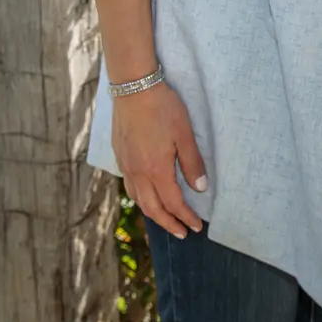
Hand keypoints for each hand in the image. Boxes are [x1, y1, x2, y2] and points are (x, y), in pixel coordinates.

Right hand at [111, 81, 208, 237]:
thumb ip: (192, 163)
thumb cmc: (162, 108)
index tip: (196, 226)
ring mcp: (126, 165)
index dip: (186, 217)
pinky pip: (129, 186)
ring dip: (153, 214)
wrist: (133, 88)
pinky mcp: (120, 156)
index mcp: (156, 170)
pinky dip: (140, 199)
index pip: (173, 203)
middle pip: (153, 208)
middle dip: (169, 223)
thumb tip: (200, 188)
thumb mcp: (184, 134)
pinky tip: (145, 196)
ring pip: (138, 200)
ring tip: (165, 220)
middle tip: (182, 232)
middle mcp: (138, 173)